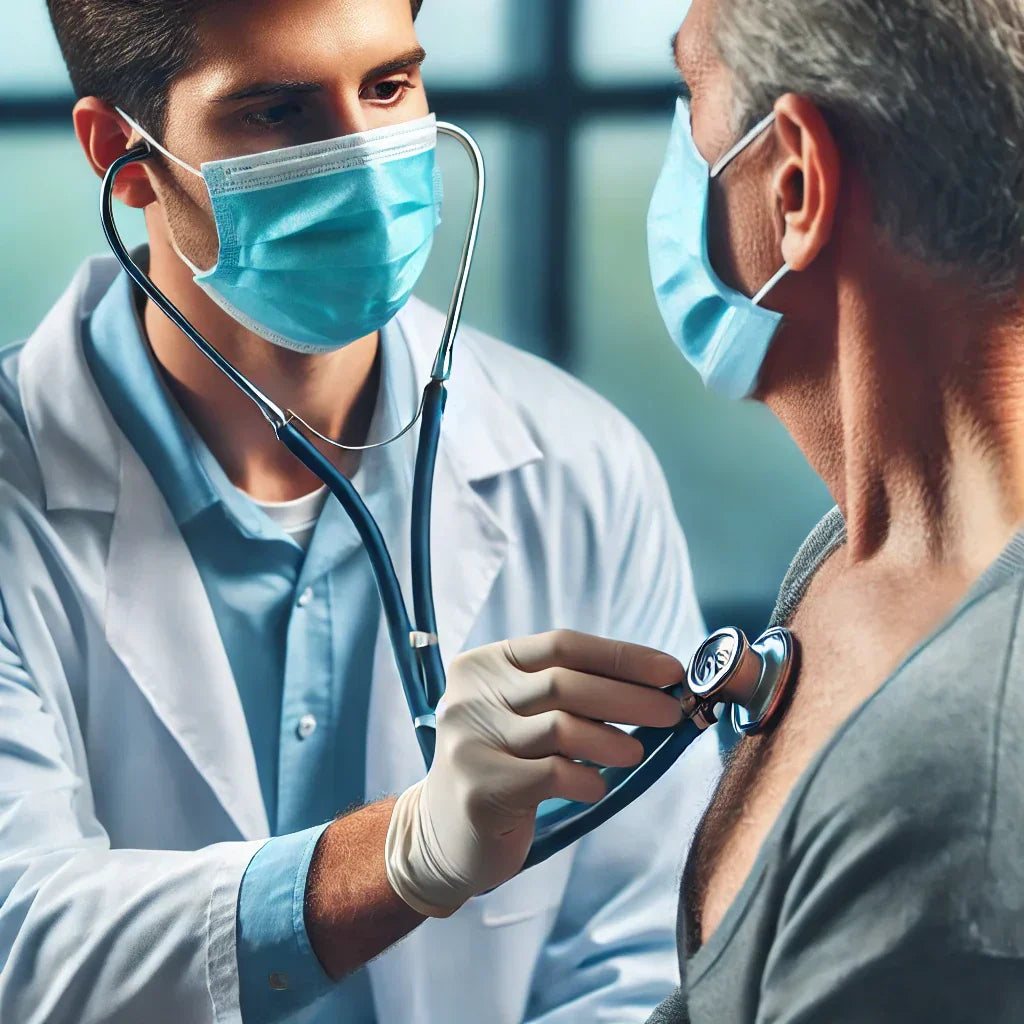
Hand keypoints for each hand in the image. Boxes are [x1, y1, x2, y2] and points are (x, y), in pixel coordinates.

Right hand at [385, 630, 683, 917]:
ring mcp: (469, 740)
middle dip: (629, 697)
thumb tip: (652, 688)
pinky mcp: (479, 787)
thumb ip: (570, 697)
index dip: (621, 656)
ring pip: (560, 727)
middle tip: (672, 712)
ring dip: (612, 740)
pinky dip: (585, 779)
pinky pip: (550, 775)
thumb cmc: (503, 767)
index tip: (670, 671)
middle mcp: (471, 694)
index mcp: (485, 664)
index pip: (562, 645)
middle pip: (565, 683)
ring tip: (636, 753)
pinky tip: (596, 787)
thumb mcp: (524, 718)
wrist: (443, 836)